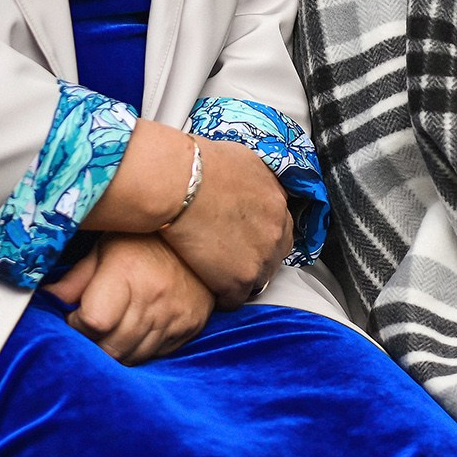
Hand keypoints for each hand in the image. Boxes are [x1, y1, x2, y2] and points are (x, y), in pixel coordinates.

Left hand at [42, 233, 211, 363]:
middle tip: (88, 329)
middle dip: (92, 343)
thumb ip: (76, 278)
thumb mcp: (105, 247)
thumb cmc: (143, 239)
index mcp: (126, 273)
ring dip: (114, 350)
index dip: (76, 324)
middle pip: (111, 347)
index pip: (93, 321)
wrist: (199, 236)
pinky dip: (138, 350)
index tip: (74, 316)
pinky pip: (155, 355)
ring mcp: (173, 316)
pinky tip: (133, 332)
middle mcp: (152, 298)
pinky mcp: (189, 328)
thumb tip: (49, 299)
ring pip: (132, 357)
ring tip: (109, 331)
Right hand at [156, 139, 290, 307]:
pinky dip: (222, 295)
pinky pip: (235, 299)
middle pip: (274, 254)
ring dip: (240, 277)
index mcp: (276, 197)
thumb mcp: (237, 158)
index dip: (259, 233)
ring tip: (217, 274)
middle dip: (254, 257)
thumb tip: (243, 182)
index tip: (244, 237)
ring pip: (258, 279)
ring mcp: (262, 256)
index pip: (279, 225)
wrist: (177, 182)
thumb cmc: (195, 164)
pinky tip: (207, 286)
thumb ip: (251, 178)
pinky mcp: (240, 279)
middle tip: (230, 257)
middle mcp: (276, 228)